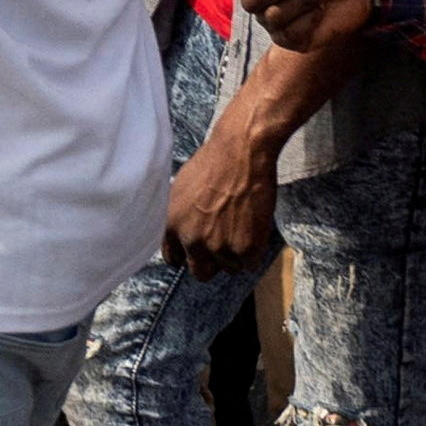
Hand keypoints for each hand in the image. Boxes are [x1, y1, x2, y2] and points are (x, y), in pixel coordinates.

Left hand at [161, 103, 281, 273]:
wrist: (240, 153)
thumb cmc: (211, 164)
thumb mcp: (179, 190)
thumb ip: (179, 217)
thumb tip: (181, 232)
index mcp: (170, 226)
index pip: (173, 259)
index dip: (187, 255)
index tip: (197, 250)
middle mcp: (191, 241)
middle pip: (200, 272)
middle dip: (212, 262)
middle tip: (224, 242)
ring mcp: (219, 248)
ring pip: (229, 268)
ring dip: (236, 254)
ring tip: (242, 226)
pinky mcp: (245, 249)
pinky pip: (250, 263)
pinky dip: (254, 251)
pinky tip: (254, 227)